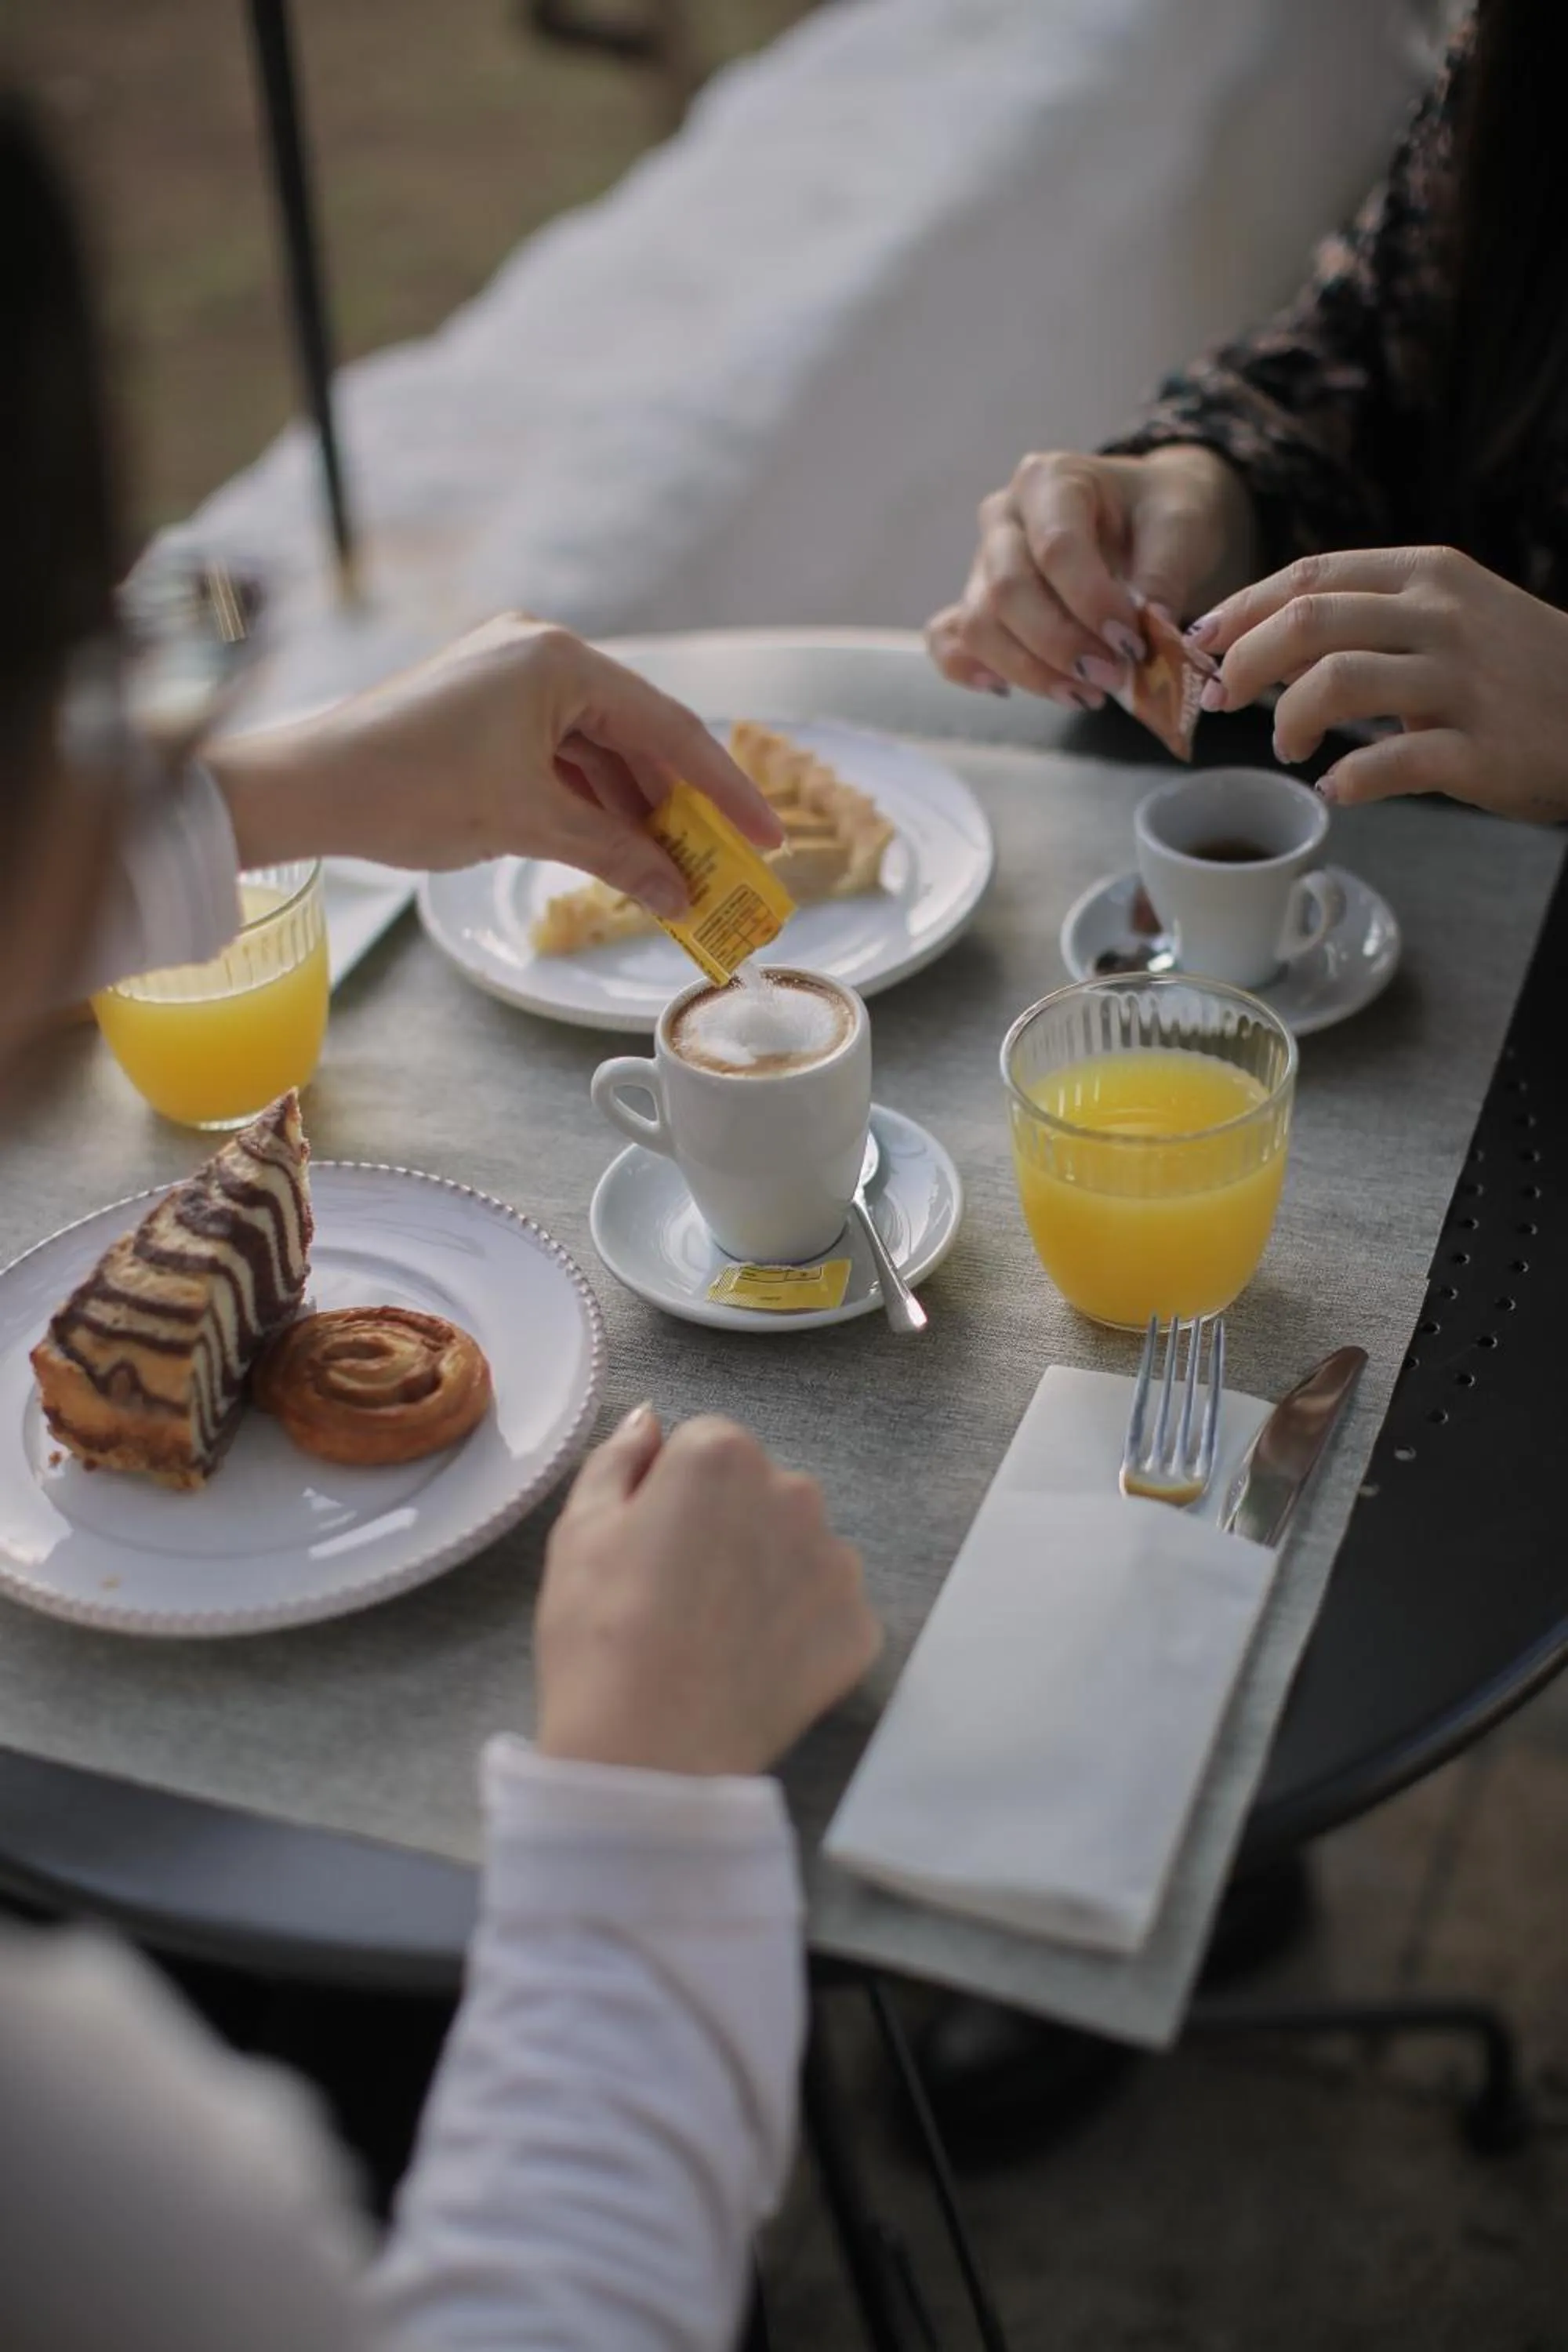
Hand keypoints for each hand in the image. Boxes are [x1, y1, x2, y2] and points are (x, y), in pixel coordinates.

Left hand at [209, 616, 782, 915]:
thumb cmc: (407, 789)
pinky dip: (594, 805)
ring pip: (602, 752)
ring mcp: (512, 680)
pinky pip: (563, 758)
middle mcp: (540, 654)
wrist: (304, 788)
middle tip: (730, 864)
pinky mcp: (489, 712)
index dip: (725, 791)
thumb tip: (679, 896)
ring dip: (639, 812)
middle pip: (640, 736)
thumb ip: (615, 855)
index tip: (769, 837)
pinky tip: (623, 850)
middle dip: (684, 807)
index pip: (668, 728)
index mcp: (558, 660)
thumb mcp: (526, 825)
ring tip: (680, 871)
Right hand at [535, 1407, 881, 1777]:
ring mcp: (837, 1562)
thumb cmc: (600, 1634)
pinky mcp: (861, 1627)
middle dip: (729, 1527)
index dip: (670, 1496)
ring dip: (769, 1575)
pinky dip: (799, 1631)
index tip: (649, 1548)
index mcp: (721, 1455)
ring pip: (799, 1549)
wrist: (649, 1752)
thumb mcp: (579, 1529)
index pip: (703, 1446)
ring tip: (715, 1635)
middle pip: (760, 1492)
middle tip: (679, 1596)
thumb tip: (650, 1419)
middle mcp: (795, 1491)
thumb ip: (619, 1458)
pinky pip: (828, 1610)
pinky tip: (753, 1665)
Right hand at [925, 444, 1255, 705]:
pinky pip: (948, 641)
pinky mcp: (974, 603)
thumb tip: (1148, 629)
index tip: (1132, 644)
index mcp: (1051, 480)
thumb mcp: (1181, 526)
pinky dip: (968, 671)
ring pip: (979, 626)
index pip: (1055, 548)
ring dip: (1030, 671)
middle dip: (1059, 646)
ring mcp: (982, 561)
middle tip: (1111, 678)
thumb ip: (1165, 574)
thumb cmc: (1160, 514)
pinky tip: (1006, 691)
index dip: (1091, 603)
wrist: (1146, 517)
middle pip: (1007, 592)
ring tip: (1087, 694)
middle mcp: (1003, 517)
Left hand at [1189, 546, 1567, 818]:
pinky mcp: (1480, 749)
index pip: (1309, 576)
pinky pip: (1388, 763)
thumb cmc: (1514, 671)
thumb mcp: (1451, 615)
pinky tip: (1337, 788)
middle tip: (1224, 701)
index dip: (1241, 609)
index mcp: (1427, 574)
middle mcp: (1442, 617)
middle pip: (1306, 622)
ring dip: (1290, 721)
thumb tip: (1269, 646)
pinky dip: (1346, 780)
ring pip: (1336, 682)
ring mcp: (1462, 681)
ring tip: (1291, 747)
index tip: (1201, 643)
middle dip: (1243, 664)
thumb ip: (1371, 618)